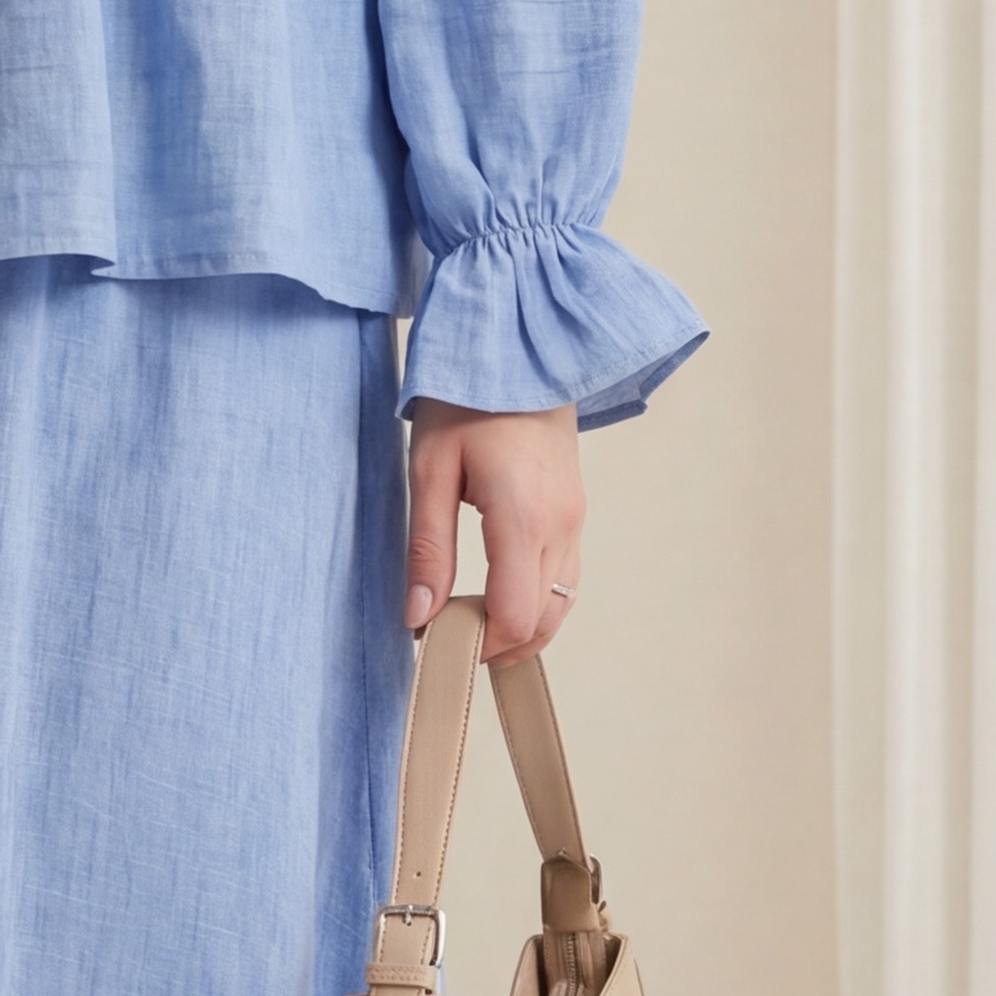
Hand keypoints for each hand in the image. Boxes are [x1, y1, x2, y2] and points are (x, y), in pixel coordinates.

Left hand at [405, 400, 582, 661]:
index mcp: (523, 517)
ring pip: (562, 606)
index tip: (437, 644)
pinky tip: (498, 595)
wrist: (520, 350)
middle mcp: (561, 525)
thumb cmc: (467, 400)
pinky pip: (567, 579)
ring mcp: (575, 520)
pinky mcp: (576, 513)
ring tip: (469, 622)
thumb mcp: (429, 470)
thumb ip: (427, 549)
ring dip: (521, 628)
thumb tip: (418, 616)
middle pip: (542, 621)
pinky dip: (538, 602)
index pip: (514, 616)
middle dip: (497, 644)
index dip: (479, 644)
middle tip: (447, 638)